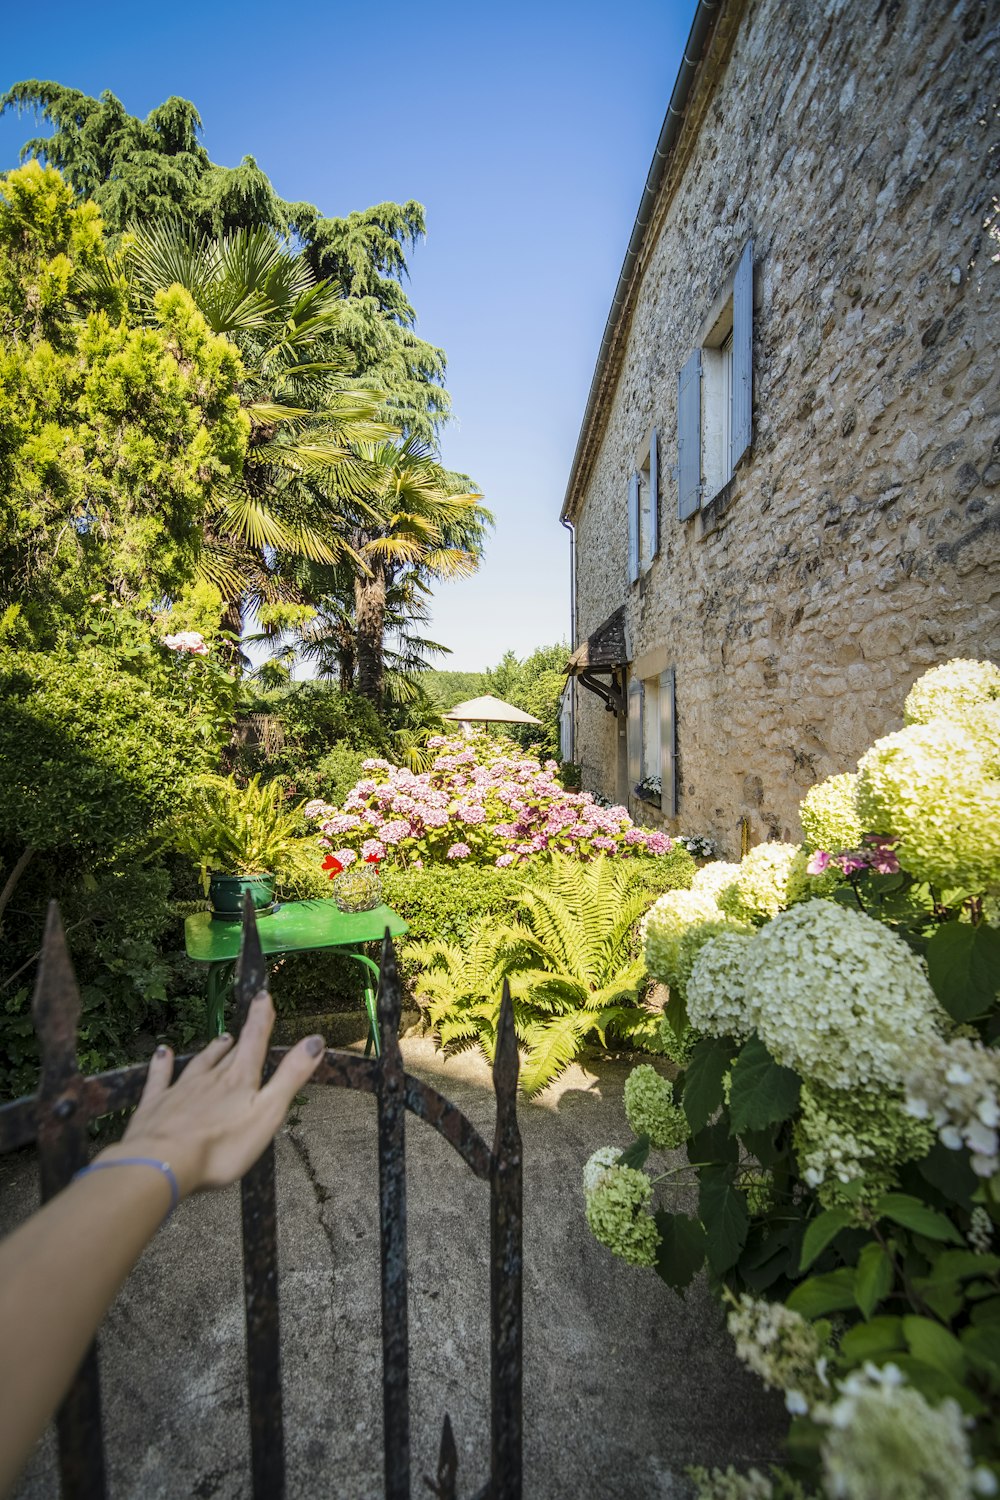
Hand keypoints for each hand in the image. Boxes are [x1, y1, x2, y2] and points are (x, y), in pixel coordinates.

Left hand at [99, 989, 323, 1198]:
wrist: (164, 1162)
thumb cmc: (222, 1146)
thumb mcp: (268, 1113)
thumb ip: (291, 1076)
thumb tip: (315, 1041)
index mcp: (239, 1080)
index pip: (254, 1041)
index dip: (261, 1018)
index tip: (263, 996)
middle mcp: (211, 1078)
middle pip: (229, 1053)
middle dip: (240, 1038)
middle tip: (245, 1026)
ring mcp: (181, 1089)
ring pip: (200, 1063)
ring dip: (212, 1050)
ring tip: (220, 1039)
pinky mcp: (155, 1105)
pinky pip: (160, 1077)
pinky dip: (162, 1064)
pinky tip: (162, 1053)